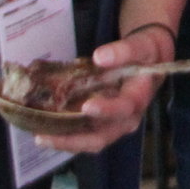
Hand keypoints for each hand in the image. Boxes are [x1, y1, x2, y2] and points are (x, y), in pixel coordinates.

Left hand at [35, 22, 172, 154]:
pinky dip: (65, 137)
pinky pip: (84, 136)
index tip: (86, 107)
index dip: (107, 110)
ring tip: (40, 137)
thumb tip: (100, 57)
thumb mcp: (140, 45)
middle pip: (103, 136)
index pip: (125, 108)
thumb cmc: (144, 54)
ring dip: (65, 142)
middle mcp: (128, 118)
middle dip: (74, 139)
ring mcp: (114, 124)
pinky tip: (44, 133)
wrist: (149, 61)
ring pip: (91, 142)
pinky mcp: (102, 124)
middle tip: (46, 135)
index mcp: (139, 98)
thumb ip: (123, 51)